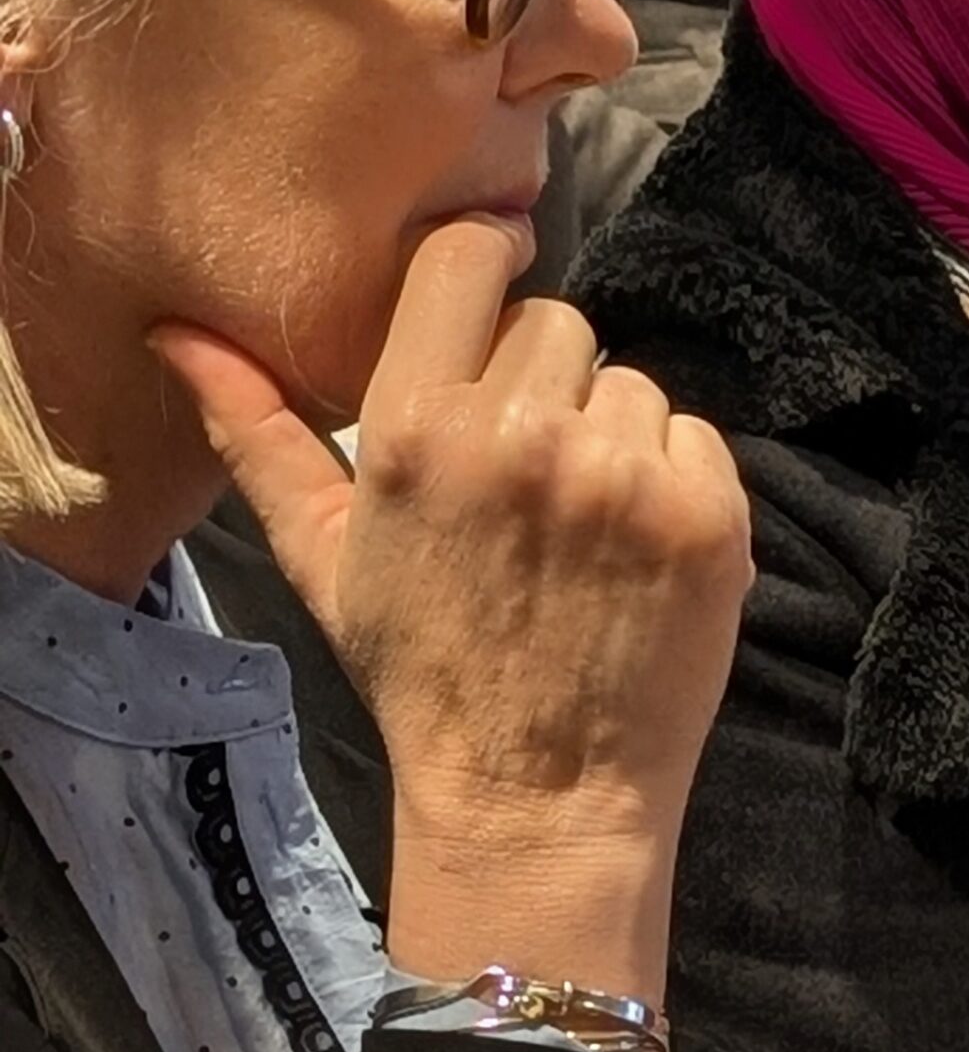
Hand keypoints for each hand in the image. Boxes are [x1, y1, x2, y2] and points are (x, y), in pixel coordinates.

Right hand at [153, 223, 752, 1007]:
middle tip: (521, 477)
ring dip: (608, 437)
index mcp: (417, 428)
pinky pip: (694, 436)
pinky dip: (672, 482)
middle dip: (540, 384)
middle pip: (555, 322)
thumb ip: (258, 430)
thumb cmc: (421, 671)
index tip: (487, 313)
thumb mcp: (321, 554)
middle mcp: (522, 435)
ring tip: (574, 529)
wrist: (538, 796)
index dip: (484, 270)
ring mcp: (622, 474)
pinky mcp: (706, 512)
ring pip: (629, 382)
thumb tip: (179, 331)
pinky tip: (632, 552)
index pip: (469, 255)